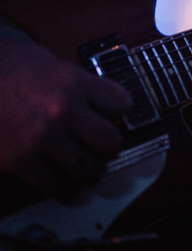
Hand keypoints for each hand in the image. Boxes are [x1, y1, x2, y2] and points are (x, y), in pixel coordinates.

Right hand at [0, 39, 132, 199]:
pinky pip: (54, 186)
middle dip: (110, 147)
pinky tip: (67, 190)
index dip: (120, 110)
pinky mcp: (21, 161)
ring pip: (86, 168)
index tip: (117, 115)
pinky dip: (65, 192)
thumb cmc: (1, 65)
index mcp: (73, 82)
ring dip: (91, 174)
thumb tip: (83, 89)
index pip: (119, 101)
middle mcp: (65, 111)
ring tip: (90, 174)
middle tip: (105, 148)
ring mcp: (44, 138)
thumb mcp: (42, 58)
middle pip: (109, 140)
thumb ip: (67, 76)